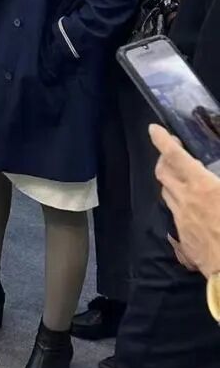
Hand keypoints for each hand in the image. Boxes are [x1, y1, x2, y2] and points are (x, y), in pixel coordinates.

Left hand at [150, 124, 219, 275]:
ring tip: (183, 179)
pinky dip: (179, 204)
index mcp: (201, 186)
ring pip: (167, 193)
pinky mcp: (183, 238)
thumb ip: (219, 181)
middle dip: (163, 158)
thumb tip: (215, 178)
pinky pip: (175, 214)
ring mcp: (182, 219)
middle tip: (171, 153)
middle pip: (163, 172)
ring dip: (171, 182)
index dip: (162, 140)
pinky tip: (191, 208)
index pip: (175, 156)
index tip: (154, 129)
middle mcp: (186, 199)